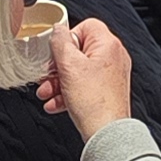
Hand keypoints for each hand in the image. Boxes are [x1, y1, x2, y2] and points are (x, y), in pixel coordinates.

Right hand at [48, 15, 134, 137]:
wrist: (106, 134)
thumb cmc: (94, 102)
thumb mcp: (69, 66)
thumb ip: (60, 43)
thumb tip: (58, 29)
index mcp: (108, 44)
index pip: (86, 26)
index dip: (67, 38)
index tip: (56, 53)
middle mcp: (113, 58)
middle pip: (79, 52)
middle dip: (57, 66)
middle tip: (47, 76)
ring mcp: (111, 76)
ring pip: (79, 71)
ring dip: (59, 82)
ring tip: (47, 94)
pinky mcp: (107, 93)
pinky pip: (84, 87)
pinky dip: (69, 93)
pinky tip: (56, 104)